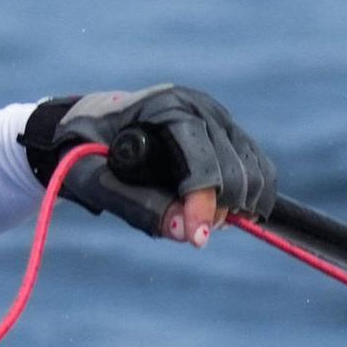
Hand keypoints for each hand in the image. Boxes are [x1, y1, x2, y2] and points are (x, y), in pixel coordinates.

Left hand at [26, 86, 277, 244]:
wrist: (91, 126)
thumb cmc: (86, 151)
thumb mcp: (94, 180)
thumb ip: (137, 207)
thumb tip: (187, 233)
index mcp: (166, 106)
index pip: (202, 160)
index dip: (203, 203)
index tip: (196, 240)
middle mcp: (201, 106)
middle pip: (236, 171)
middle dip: (218, 210)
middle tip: (188, 232)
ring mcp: (220, 118)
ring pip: (255, 173)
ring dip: (236, 207)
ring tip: (200, 221)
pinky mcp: (231, 135)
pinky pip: (259, 170)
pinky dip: (249, 199)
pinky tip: (222, 213)